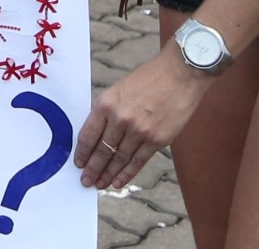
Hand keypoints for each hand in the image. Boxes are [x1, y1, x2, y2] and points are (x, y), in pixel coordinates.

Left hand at [74, 50, 212, 189]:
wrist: (180, 74)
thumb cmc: (150, 78)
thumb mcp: (119, 89)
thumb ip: (108, 110)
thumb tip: (98, 134)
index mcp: (106, 103)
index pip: (88, 135)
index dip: (82, 152)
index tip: (78, 163)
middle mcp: (121, 119)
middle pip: (102, 150)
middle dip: (92, 168)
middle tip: (86, 180)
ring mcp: (140, 131)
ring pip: (119, 159)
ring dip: (108, 174)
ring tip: (99, 184)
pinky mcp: (157, 140)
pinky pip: (138, 161)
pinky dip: (127, 173)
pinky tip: (117, 182)